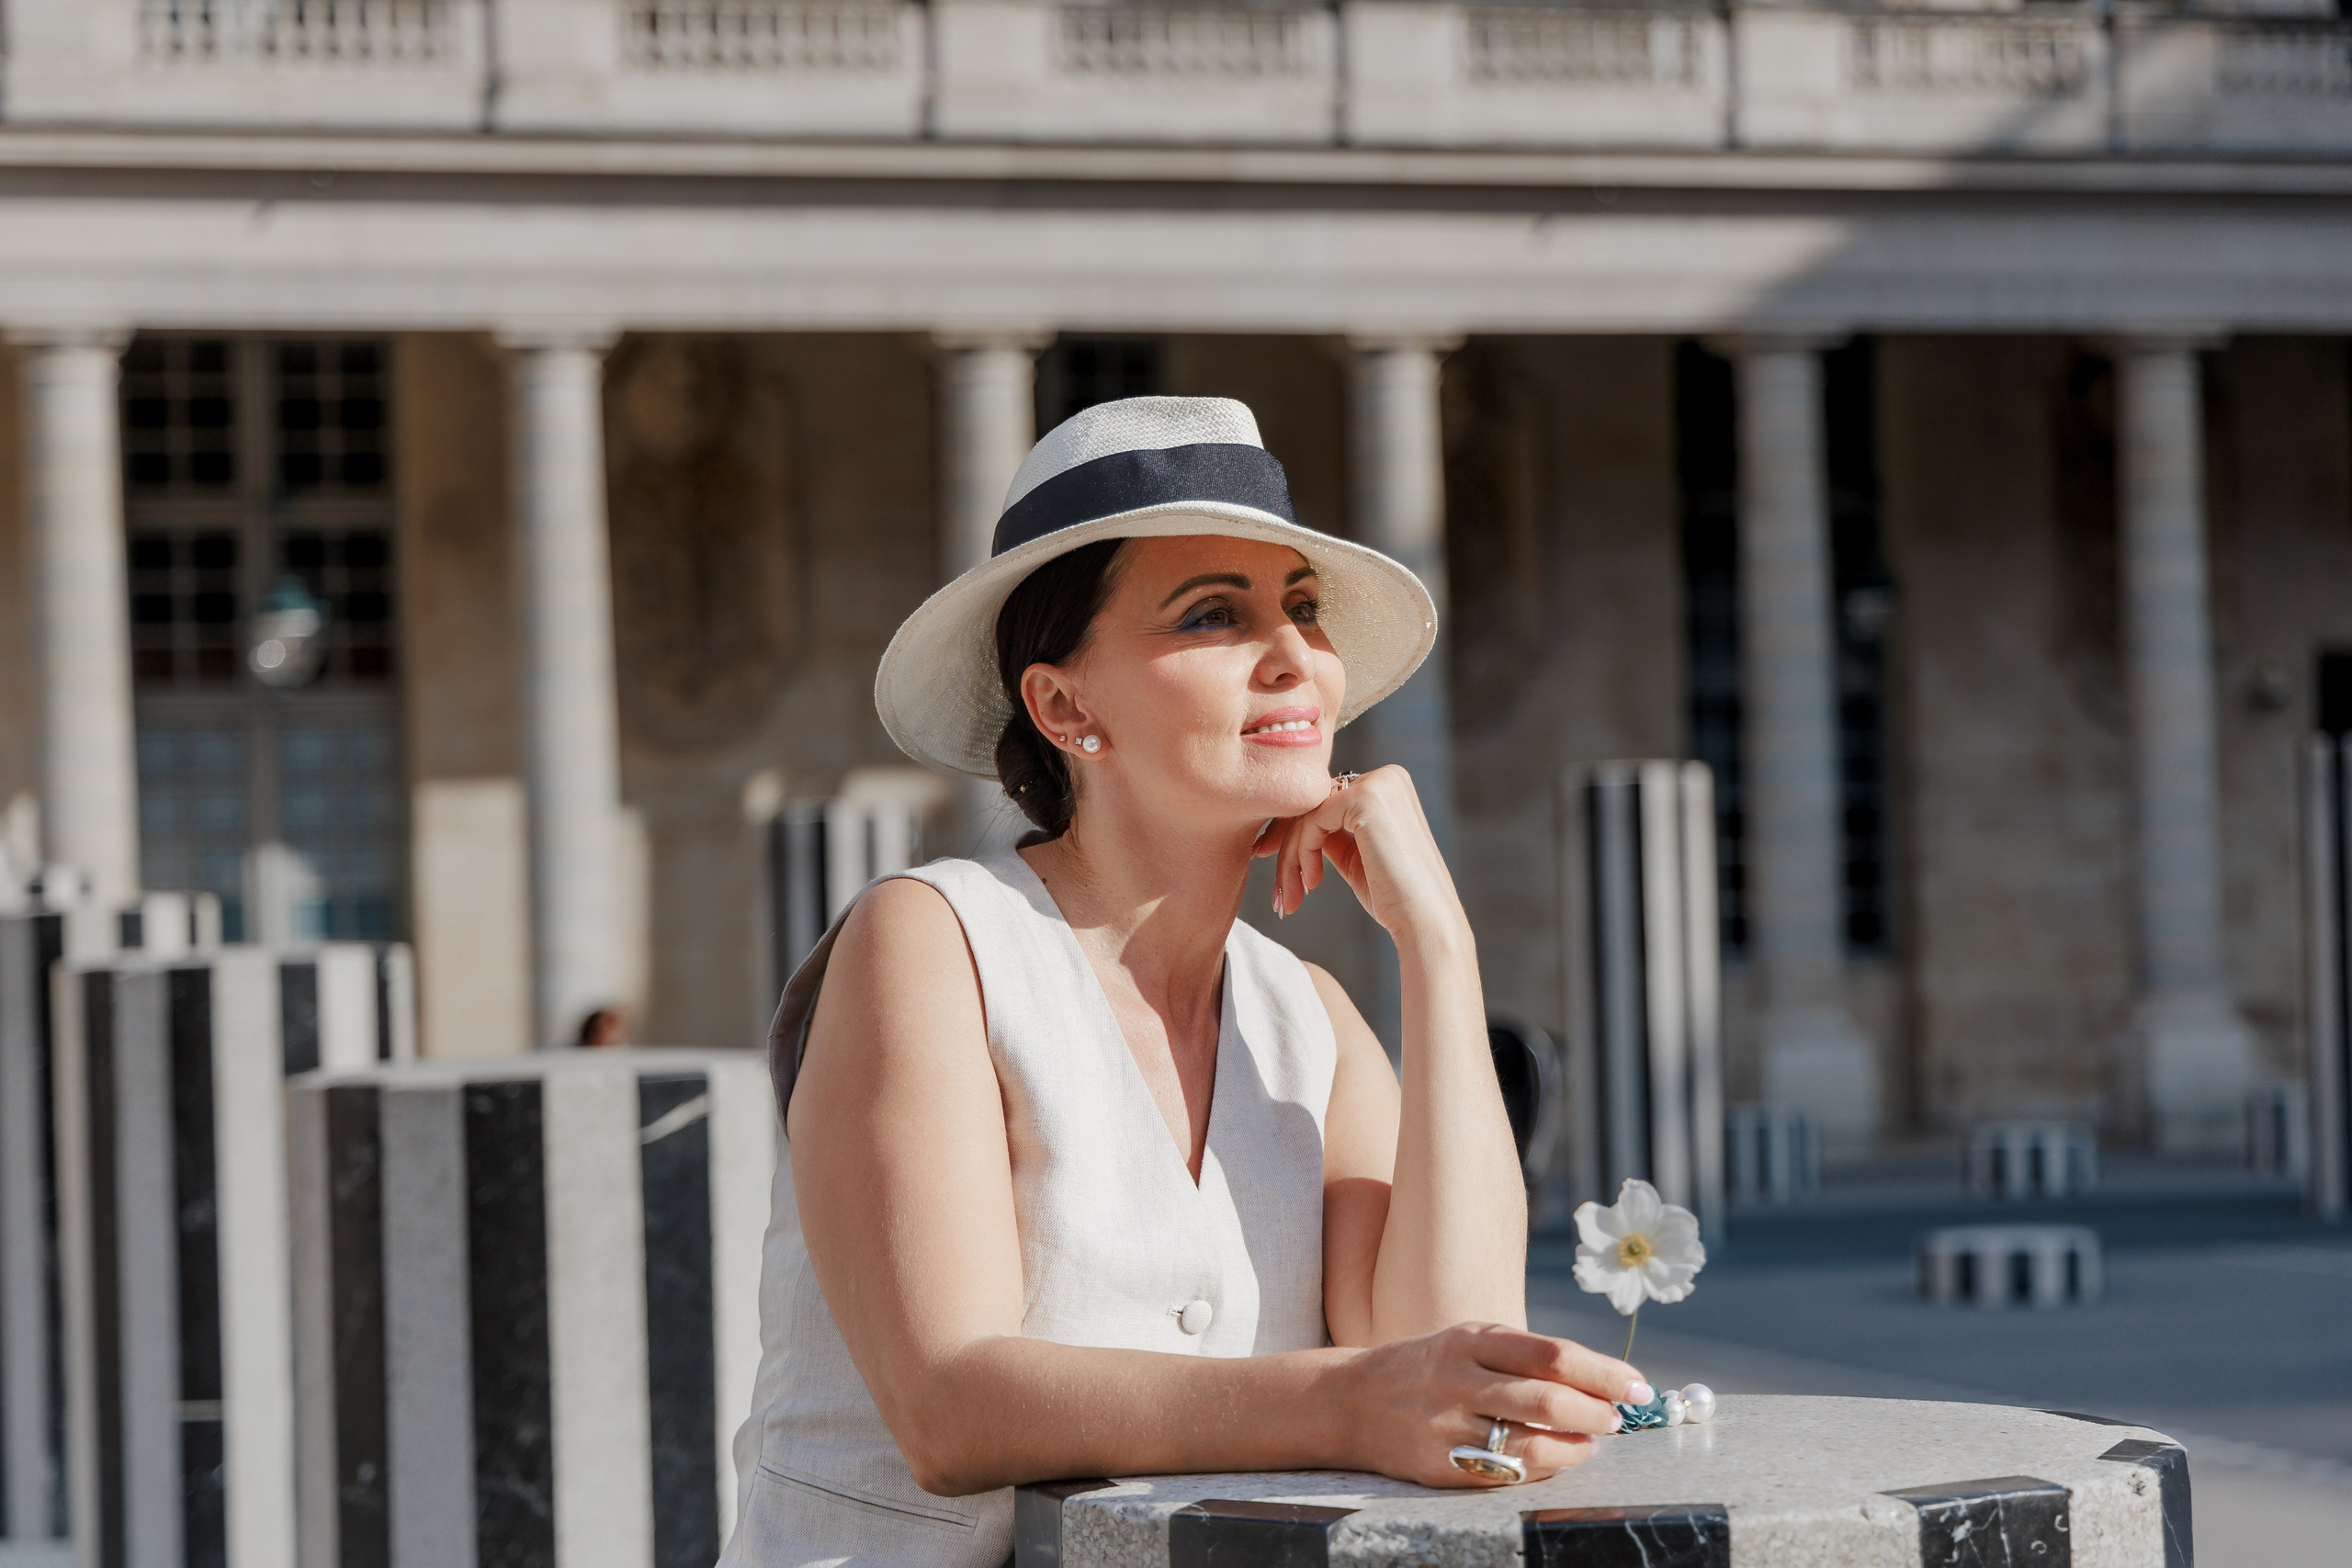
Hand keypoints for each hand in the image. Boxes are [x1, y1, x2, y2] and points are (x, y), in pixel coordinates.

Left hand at [1253, 765, 1465, 942]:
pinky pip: (1312, 821)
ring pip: (1308, 813)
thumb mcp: (1357, 856)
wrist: (1424, 921)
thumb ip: (1334, 834)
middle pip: (1314, 804)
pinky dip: (1301, 854)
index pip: (1327, 801)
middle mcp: (1386, 776)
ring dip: (1290, 858)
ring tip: (1289, 897)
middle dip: (1286, 846)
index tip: (1277, 867)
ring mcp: (1378, 784)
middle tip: (1276, 890)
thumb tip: (1301, 827)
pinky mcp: (1366, 799)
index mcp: (1389, 786)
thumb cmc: (1394, 898)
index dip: (1295, 834)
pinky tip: (1310, 884)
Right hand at [1323, 1323, 1648, 1486]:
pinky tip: (1555, 1460)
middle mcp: (1458, 1378)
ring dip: (1574, 1445)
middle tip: (1619, 1419)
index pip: (1552, 1353)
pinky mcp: (1438, 1464)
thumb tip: (1597, 1380)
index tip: (1638, 1387)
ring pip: (1528, 1441)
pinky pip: (1504, 1472)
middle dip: (1596, 1411)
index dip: (1603, 1372)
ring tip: (1591, 1443)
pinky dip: (1541, 1468)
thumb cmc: (1428, 1369)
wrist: (1350, 1401)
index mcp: (1471, 1340)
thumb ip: (1524, 1357)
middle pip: (1546, 1397)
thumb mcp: (1467, 1343)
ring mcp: (1446, 1424)